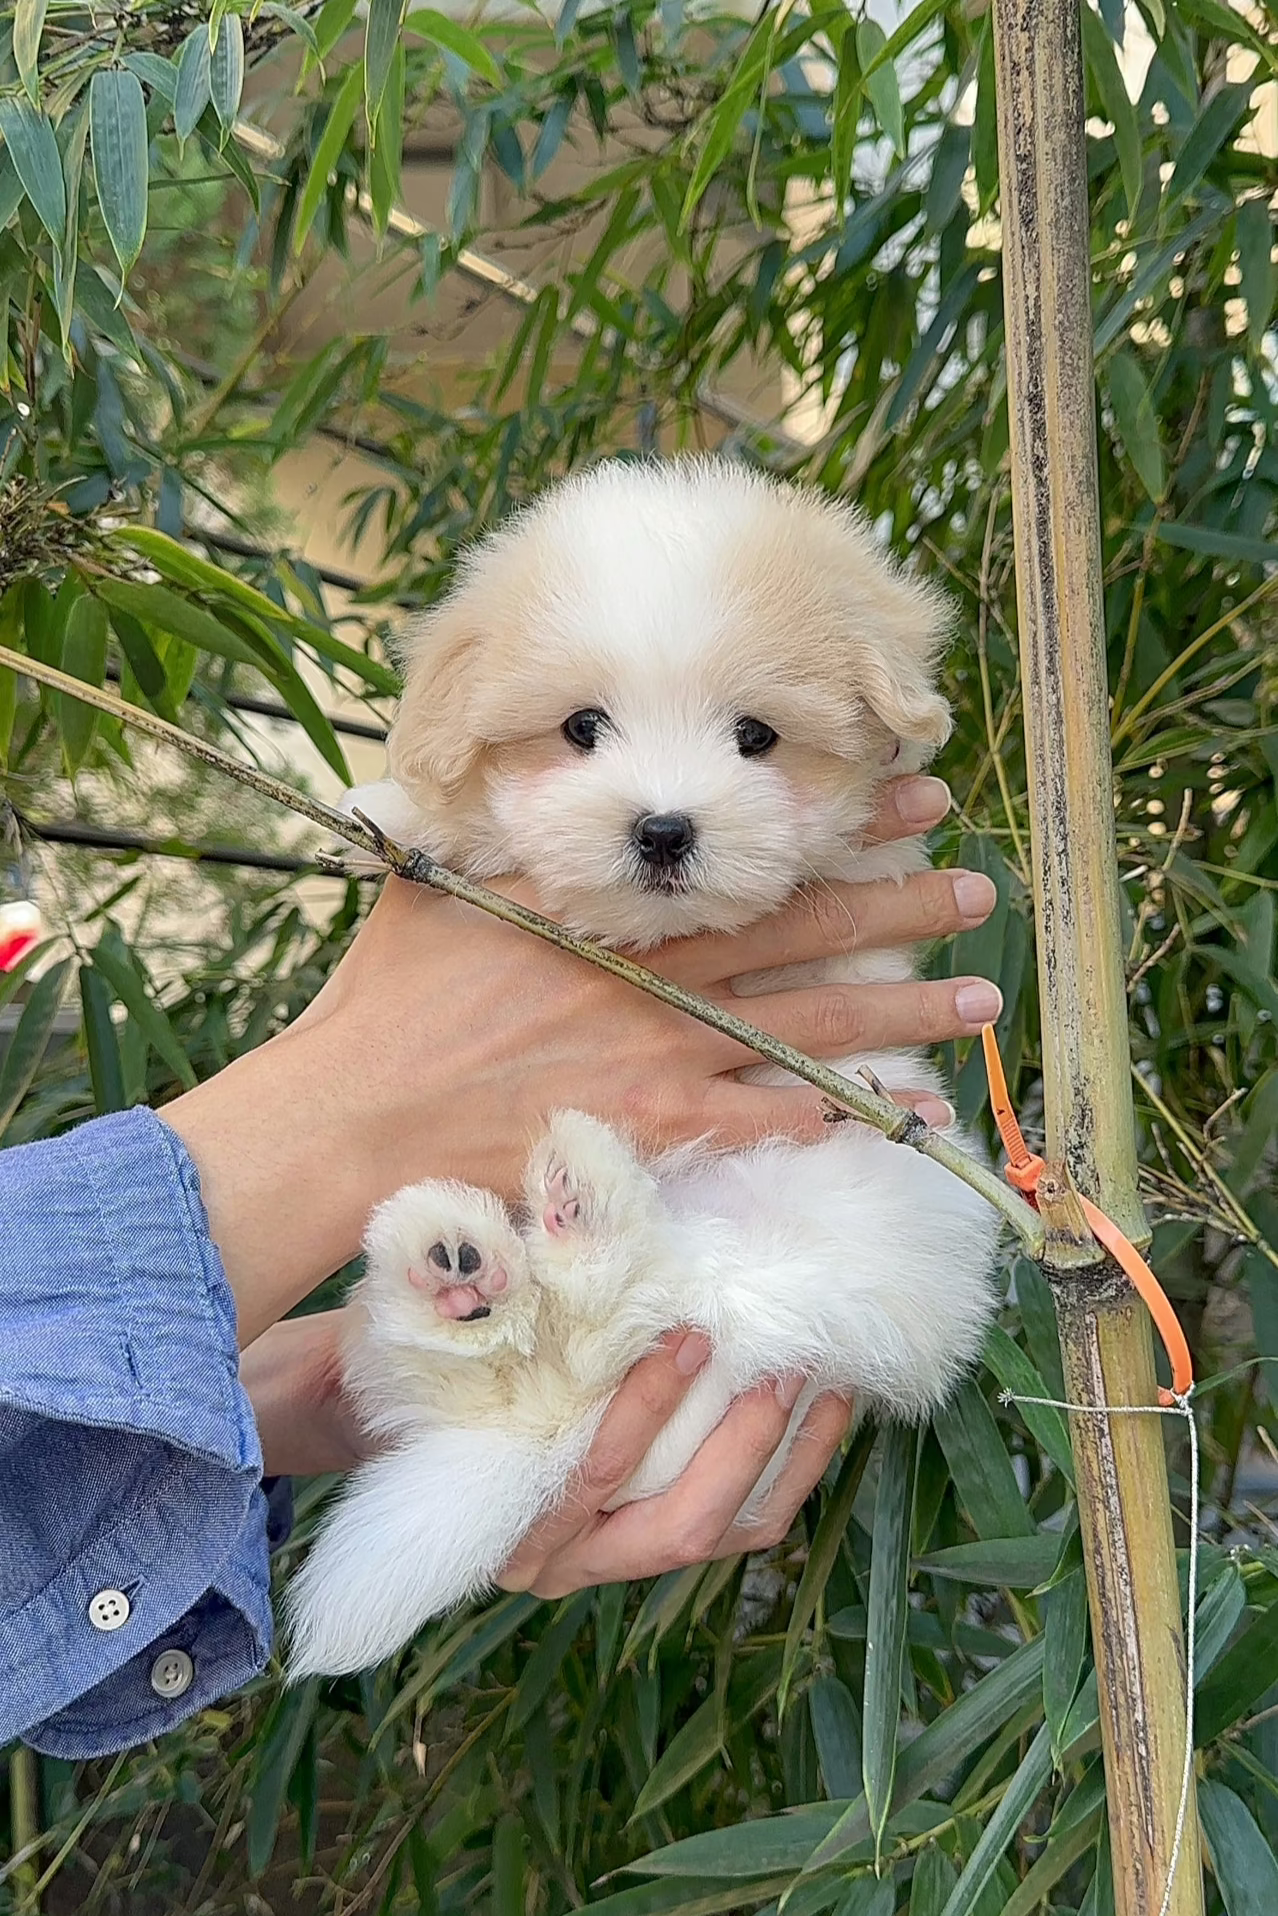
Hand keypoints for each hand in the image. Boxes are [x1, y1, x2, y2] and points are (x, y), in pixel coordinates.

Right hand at [165, 773, 1000, 1341]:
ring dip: (899, 1016)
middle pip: (800, 934)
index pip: (749, 853)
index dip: (837, 828)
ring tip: (977, 1006)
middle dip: (898, 909)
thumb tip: (496, 774)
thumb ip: (487, 832)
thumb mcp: (435, 881)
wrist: (355, 1112)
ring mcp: (658, 1053)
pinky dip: (828, 1118)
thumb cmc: (386, 998)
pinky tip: (895, 1117)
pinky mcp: (647, 1129)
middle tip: (978, 888)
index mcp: (612, 904)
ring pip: (804, 1028)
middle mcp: (652, 972)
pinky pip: (758, 1122)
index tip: (911, 798)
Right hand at [241, 1315, 853, 1589]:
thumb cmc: (423, 1379)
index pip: (587, 1479)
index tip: (685, 1338)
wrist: (392, 1430)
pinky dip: (791, 1473)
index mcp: (501, 1519)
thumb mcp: (446, 1349)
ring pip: (716, 1536)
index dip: (642, 1416)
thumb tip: (556, 1224)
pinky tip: (826, 1411)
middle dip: (737, 1449)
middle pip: (673, 1529)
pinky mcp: (655, 1545)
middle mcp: (556, 1562)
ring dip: (778, 1461)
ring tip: (817, 1380)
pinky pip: (741, 1530)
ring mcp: (610, 1561)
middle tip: (778, 1368)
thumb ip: (483, 1310)